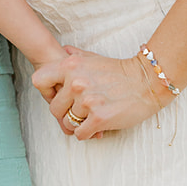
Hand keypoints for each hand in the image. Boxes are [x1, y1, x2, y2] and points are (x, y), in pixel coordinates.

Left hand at [30, 47, 167, 138]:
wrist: (148, 82)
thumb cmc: (120, 71)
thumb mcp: (94, 57)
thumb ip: (75, 56)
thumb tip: (63, 51)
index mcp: (71, 66)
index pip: (39, 81)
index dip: (46, 91)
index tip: (58, 95)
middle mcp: (76, 82)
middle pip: (54, 109)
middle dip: (66, 112)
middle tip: (82, 110)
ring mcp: (87, 101)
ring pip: (68, 123)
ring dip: (80, 123)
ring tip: (93, 116)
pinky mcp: (99, 118)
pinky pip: (80, 134)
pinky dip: (88, 133)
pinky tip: (97, 126)